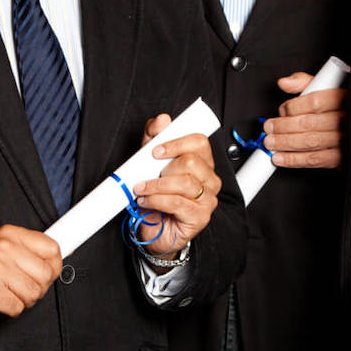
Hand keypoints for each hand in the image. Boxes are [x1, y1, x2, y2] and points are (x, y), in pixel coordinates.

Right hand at [0, 225, 60, 321]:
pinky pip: (19, 307)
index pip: (52, 248)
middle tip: (21, 288)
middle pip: (46, 274)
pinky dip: (11, 310)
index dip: (54, 266)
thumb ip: (28, 251)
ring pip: (34, 293)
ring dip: (24, 300)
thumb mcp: (0, 249)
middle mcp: (4, 248)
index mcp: (9, 234)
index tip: (47, 273)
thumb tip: (61, 258)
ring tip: (7, 294)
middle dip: (38, 287)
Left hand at [130, 114, 221, 258]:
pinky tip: (145, 201)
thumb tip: (161, 120)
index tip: (155, 151)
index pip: (199, 142)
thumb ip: (153, 139)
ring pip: (184, 182)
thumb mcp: (149, 163)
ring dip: (155, 185)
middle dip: (164, 168)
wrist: (154, 229)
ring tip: (141, 189)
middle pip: (191, 162)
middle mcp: (209, 180)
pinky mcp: (200, 216)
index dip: (176, 143)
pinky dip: (156, 200)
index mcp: (202, 163)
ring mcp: (208, 199)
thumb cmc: (156, 197)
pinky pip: (178, 202)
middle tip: (148, 175)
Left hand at [263, 73, 345, 168]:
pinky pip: (315, 160)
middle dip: (283, 128)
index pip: (314, 103)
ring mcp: (345, 139)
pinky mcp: (342, 157)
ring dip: (286, 144)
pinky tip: (281, 158)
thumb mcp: (325, 86)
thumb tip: (284, 83)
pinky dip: (295, 160)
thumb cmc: (340, 105)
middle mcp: (346, 119)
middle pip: (309, 124)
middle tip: (268, 128)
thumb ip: (303, 82)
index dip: (292, 108)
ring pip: (310, 142)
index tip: (281, 110)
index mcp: (342, 98)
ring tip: (270, 143)